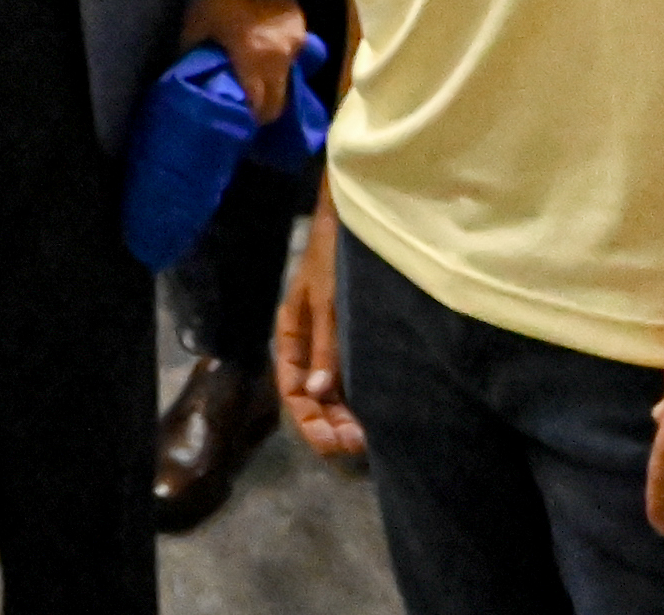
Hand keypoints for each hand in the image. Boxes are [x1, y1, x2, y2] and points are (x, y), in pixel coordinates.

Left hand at [180, 0, 309, 126]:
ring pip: (287, 80)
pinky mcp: (300, 28)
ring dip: (272, 87)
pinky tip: (263, 59)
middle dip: (263, 112)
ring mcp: (294, 42)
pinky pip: (291, 57)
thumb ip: (193, 52)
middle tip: (246, 113)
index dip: (249, 119)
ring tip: (253, 85)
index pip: (259, 105)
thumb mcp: (196, 24)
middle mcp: (280, 56)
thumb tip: (185, 73)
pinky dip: (278, 63)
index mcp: (255, 58)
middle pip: (279, 101)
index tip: (238, 125)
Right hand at [275, 194, 362, 459]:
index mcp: (290, 335)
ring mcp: (330, 341)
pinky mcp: (352, 336)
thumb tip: (319, 393)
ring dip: (344, 414)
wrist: (355, 218)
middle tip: (356, 446)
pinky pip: (349, 375)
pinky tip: (373, 411)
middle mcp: (308, 344)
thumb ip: (326, 345)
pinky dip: (357, 396)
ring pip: (331, 390)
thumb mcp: (328, 299)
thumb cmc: (334, 255)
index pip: (292, 390)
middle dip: (329, 423)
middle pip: (312, 396)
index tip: (331, 443)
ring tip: (365, 437)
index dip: (309, 420)